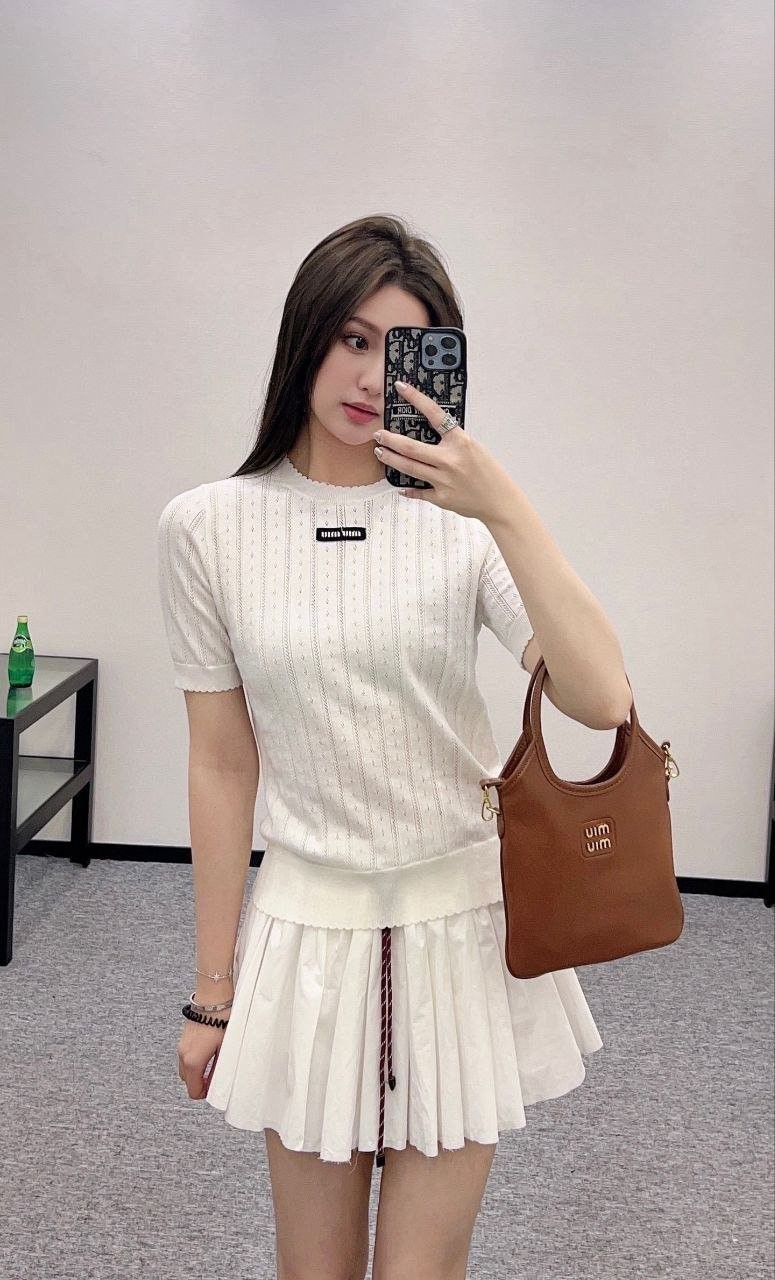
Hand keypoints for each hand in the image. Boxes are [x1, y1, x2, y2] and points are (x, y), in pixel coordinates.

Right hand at [178, 1018, 226, 1100]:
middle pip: (187, 1081)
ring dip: (196, 1072)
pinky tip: (207, 1054)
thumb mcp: (224, 1048)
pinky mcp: (183, 1038)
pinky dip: (194, 1061)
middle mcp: (184, 1055)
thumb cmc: (220, 1021)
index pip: (193, 1090)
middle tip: (214, 1078)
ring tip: (212, 1065)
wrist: (212, 999)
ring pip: (185, 1069)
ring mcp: (182, 1046)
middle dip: (199, 1083)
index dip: (205, 1094)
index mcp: (193, 1061)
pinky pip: (185, 1057)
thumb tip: (217, 1082)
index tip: (214, 1089)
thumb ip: (219, 1069)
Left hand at [372, 381, 516, 522]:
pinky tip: (399, 485)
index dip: (416, 399)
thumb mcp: (474, 448)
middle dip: (390, 439)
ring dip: (390, 459)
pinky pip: (418, 491)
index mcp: (461, 442)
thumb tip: (431, 435)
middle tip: (379, 434)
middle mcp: (450, 460)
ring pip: (408, 467)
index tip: (401, 388)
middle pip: (411, 447)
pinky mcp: (441, 498)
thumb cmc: (490, 474)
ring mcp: (444, 480)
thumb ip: (452, 442)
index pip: (434, 414)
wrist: (500, 501)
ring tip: (380, 453)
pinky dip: (407, 488)